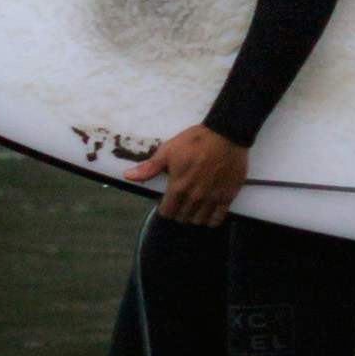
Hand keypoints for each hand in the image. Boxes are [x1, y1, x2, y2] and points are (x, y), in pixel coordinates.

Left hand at [132, 124, 250, 227]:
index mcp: (177, 187)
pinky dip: (210, 220)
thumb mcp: (168, 151)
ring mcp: (211, 199)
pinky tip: (208, 214)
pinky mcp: (226, 198)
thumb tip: (127, 177)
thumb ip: (149, 167)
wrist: (225, 135)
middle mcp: (193, 197)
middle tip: (180, 204)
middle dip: (178, 213)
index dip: (165, 209)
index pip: (167, 211)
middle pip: (182, 217)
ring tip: (193, 208)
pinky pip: (217, 219)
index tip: (167, 202)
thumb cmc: (195, 141)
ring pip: (198, 220)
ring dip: (193, 217)